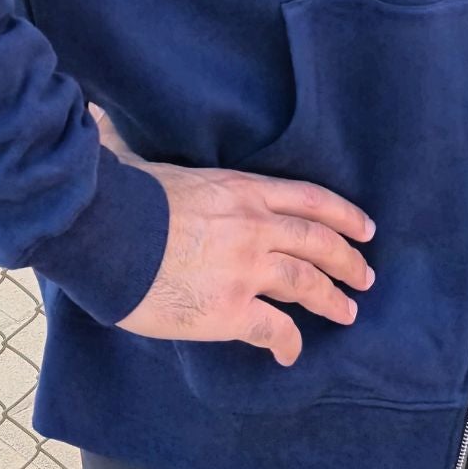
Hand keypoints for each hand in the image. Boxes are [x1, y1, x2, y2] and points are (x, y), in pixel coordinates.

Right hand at [89, 101, 376, 366]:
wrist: (104, 232)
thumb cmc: (122, 194)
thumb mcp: (152, 161)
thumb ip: (150, 147)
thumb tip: (101, 115)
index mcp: (241, 189)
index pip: (309, 199)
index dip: (343, 215)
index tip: (365, 228)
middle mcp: (254, 226)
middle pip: (318, 241)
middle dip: (348, 260)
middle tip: (366, 277)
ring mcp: (246, 268)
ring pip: (307, 283)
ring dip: (332, 299)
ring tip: (347, 312)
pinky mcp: (229, 309)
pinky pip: (274, 329)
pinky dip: (288, 342)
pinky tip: (290, 353)